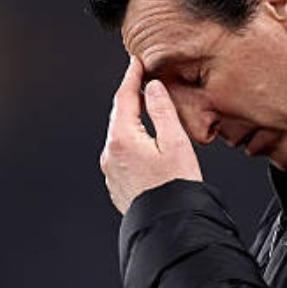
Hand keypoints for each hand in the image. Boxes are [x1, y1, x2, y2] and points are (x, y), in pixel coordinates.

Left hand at [100, 58, 201, 213]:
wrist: (168, 225)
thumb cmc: (175, 188)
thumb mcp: (175, 142)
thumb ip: (162, 110)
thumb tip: (152, 87)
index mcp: (123, 139)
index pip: (124, 97)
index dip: (132, 76)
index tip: (137, 62)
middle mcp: (111, 153)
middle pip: (119, 114)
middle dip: (131, 95)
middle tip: (143, 78)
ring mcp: (111, 170)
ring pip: (120, 134)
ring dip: (132, 118)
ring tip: (147, 106)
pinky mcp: (116, 183)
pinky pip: (122, 152)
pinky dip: (132, 139)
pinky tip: (146, 140)